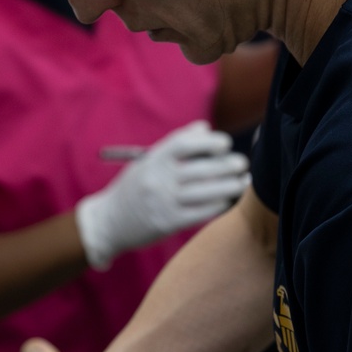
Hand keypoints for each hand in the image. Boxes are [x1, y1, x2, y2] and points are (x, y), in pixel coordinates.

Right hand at [76, 121, 248, 270]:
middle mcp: (158, 179)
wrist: (108, 222)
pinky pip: (200, 213)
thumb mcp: (146, 162)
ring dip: (229, 186)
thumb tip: (205, 128)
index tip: (225, 143)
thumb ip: (174, 145)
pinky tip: (226, 200)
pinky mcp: (167, 223)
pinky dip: (217, 205)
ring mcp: (163, 202)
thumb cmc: (133, 188)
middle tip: (242, 163)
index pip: (184, 144)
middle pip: (201, 169)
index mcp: (153, 160)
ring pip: (205, 192)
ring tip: (243, 182)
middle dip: (227, 165)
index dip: (209, 142)